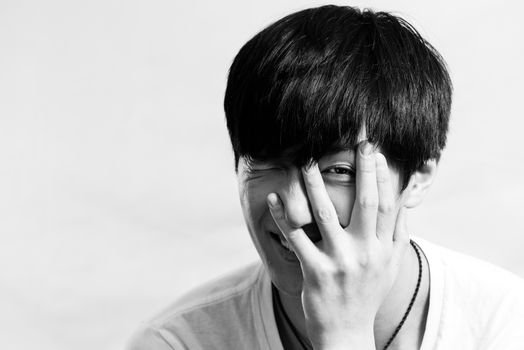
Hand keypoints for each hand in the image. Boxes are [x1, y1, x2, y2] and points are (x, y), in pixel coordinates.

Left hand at [266, 141, 408, 349]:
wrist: (347, 333)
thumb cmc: (367, 294)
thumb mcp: (391, 267)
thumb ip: (398, 235)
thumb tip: (404, 204)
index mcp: (384, 249)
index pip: (387, 206)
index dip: (383, 177)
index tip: (376, 152)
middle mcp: (366, 253)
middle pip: (366, 204)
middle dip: (363, 171)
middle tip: (358, 143)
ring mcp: (340, 262)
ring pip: (326, 215)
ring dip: (314, 186)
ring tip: (306, 162)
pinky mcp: (316, 272)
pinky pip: (296, 238)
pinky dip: (283, 216)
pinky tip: (274, 198)